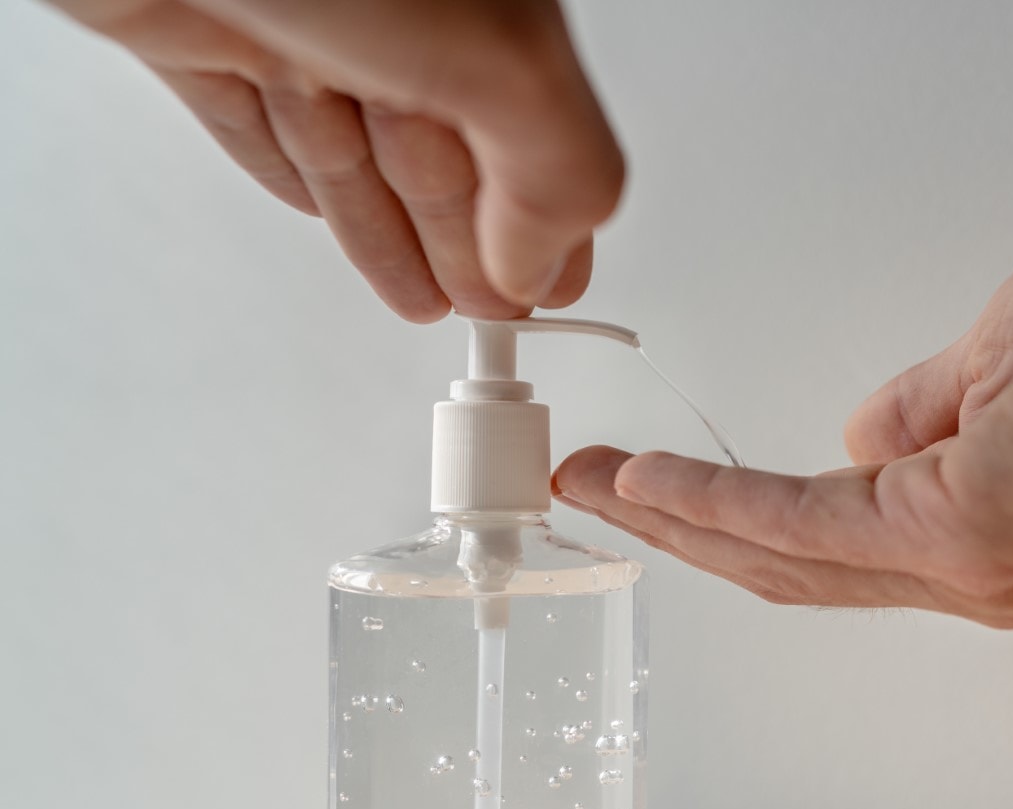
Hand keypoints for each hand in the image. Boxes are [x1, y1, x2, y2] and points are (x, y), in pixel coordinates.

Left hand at [54, 0, 624, 319]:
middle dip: (470, 244)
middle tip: (487, 310)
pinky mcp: (196, 22)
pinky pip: (251, 119)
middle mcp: (398, 11)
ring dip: (387, 232)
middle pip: (447, 155)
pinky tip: (313, 204)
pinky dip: (288, 173)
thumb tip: (537, 261)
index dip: (547, 223)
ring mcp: (295, 18)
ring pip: (350, 150)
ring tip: (421, 296)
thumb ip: (553, 167)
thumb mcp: (496, 58)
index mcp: (485, 8)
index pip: (538, 138)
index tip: (545, 290)